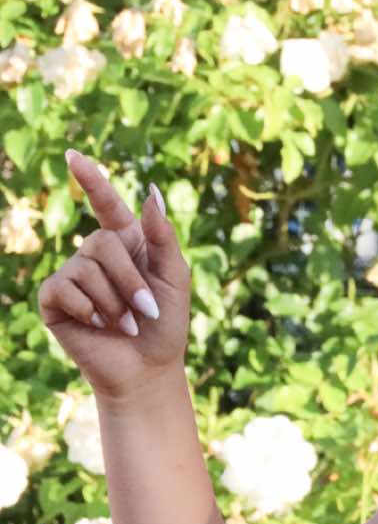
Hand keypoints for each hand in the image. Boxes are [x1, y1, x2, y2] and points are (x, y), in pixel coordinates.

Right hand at [36, 150, 191, 403]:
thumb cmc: (165, 325)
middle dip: (129, 280)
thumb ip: (163, 236)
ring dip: (114, 301)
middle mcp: (96, 255)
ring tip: (125, 324)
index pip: (106, 205)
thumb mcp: (175, 278)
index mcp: (128, 244)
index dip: (92, 180)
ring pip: (85, 267)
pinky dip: (90, 310)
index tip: (73, 155)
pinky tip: (99, 326)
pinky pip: (65, 288)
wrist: (147, 368)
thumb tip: (151, 192)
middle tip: (144, 312)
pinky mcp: (55, 299)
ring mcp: (72, 276)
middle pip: (101, 242)